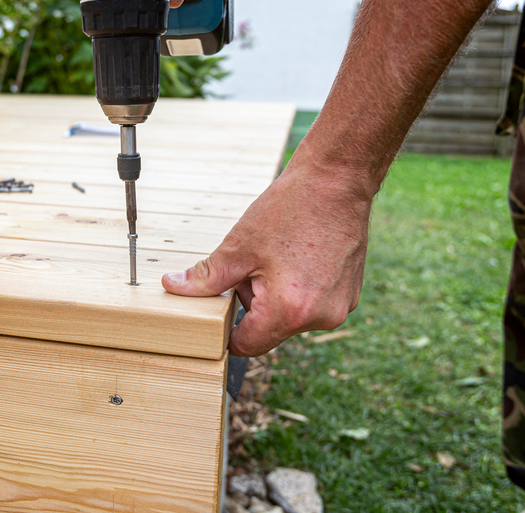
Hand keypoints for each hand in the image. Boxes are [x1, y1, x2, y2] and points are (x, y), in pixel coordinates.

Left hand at [162, 145, 373, 355]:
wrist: (337, 179)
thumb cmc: (290, 208)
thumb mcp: (239, 246)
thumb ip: (207, 277)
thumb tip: (173, 287)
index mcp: (290, 311)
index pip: (248, 345)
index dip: (227, 332)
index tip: (218, 313)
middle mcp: (320, 318)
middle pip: (269, 328)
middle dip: (253, 301)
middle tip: (253, 264)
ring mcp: (340, 307)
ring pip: (291, 315)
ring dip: (277, 295)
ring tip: (279, 256)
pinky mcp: (351, 294)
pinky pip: (313, 303)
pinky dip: (300, 287)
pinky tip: (299, 256)